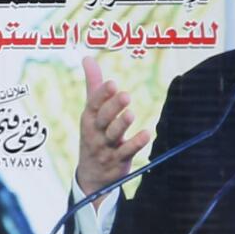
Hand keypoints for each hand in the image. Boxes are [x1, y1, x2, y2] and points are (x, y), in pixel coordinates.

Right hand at [75, 56, 150, 203]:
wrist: (91, 176)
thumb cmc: (93, 135)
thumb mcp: (90, 112)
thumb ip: (93, 86)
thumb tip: (87, 57)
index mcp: (89, 119)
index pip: (93, 105)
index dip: (102, 95)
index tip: (112, 83)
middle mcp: (95, 133)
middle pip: (103, 120)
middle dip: (113, 108)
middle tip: (125, 95)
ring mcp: (106, 148)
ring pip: (114, 136)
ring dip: (122, 125)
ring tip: (131, 113)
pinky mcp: (118, 161)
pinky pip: (127, 152)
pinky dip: (136, 144)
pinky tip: (147, 134)